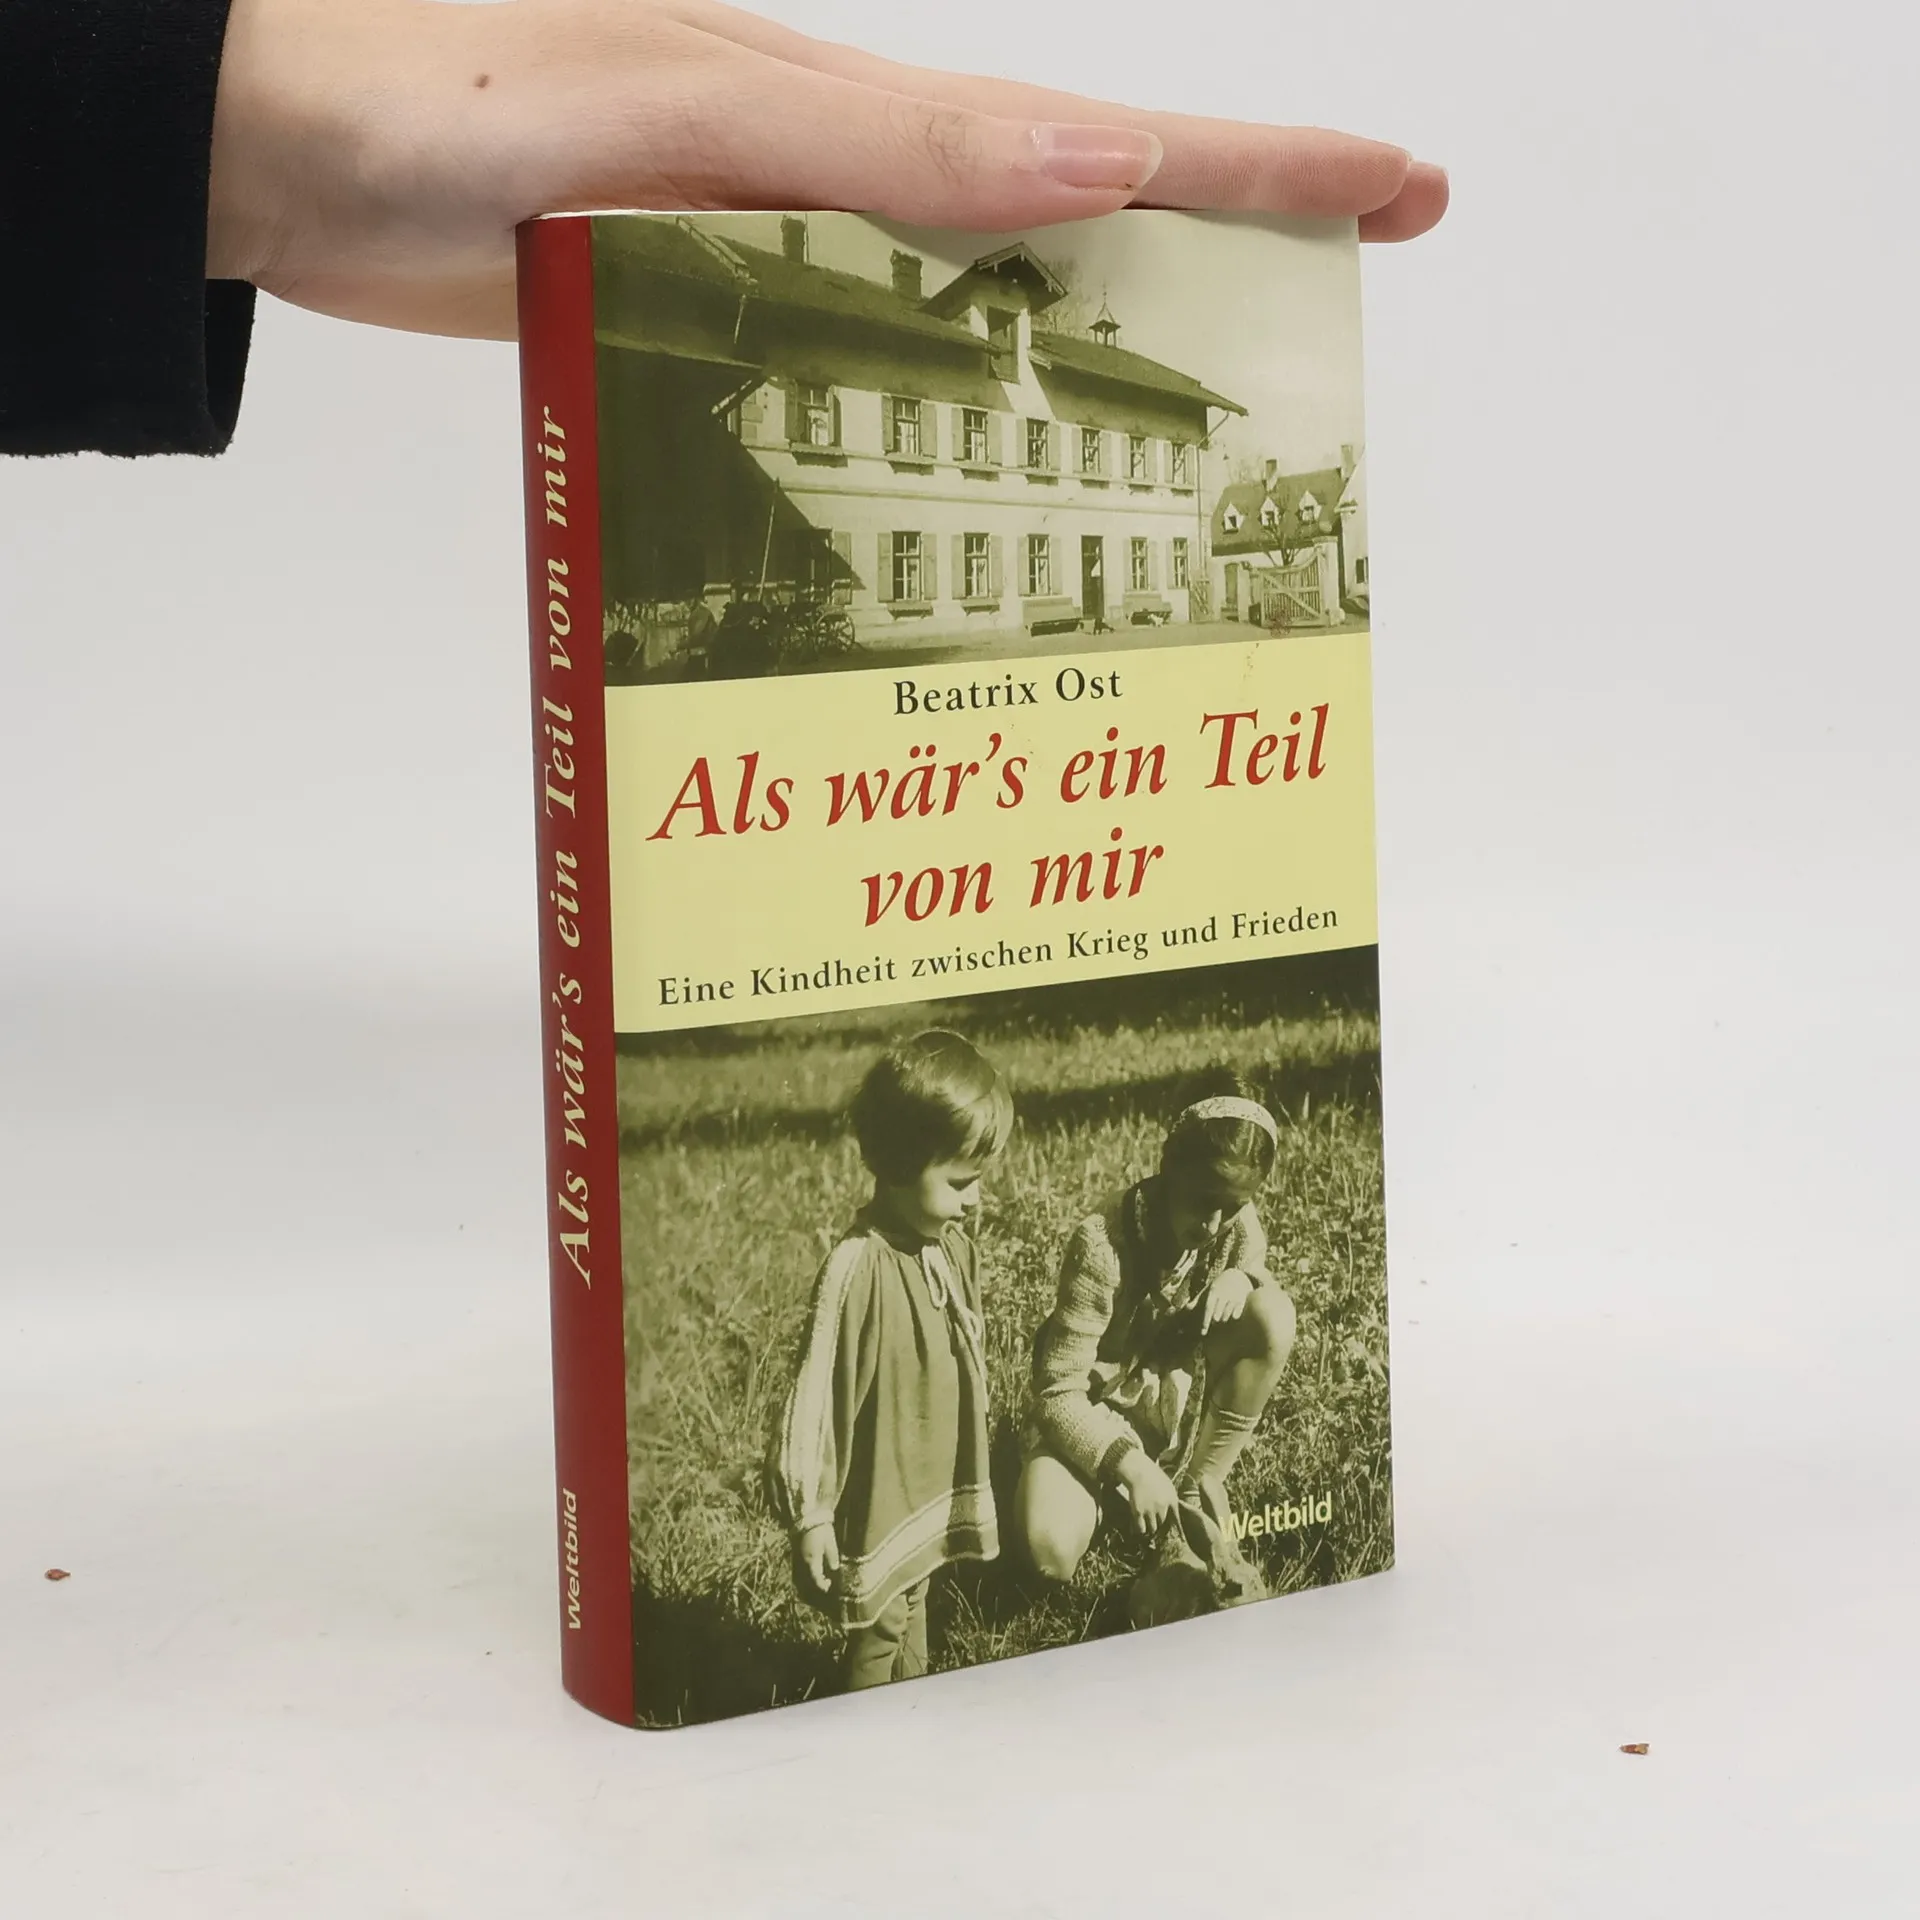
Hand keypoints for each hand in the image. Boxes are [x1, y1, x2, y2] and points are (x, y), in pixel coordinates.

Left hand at [208, 0, 1447, 338]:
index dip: (1260, 164)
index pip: (1102, 141)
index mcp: (846, 118)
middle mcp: (830, 182)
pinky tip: (969, 464)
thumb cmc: (424, 95)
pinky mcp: (700, 313)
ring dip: (1086, 361)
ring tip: (1198, 429)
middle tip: (1345, 297)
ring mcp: (770, 252)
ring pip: (969, 315)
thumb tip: (1084, 164)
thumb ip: (864, 146)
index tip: (1400, 184)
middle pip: (1066, 229)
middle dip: (1216, 257)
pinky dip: (935, 412)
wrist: (267, 148)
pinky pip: (856, 367)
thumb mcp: (661, 105)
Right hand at [797, 1522, 840, 1597]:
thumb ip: (833, 1557)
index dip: (822, 1585)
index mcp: (812, 1560)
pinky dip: (804, 1572)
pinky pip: (798, 1567)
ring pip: (800, 1574)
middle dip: (815, 1584)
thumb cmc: (820, 1529)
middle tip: (825, 1582)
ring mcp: (798, 1556)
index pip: (816, 1579)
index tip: (829, 1585)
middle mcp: (803, 1561)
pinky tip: (811, 1568)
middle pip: (807, 1579)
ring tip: (818, 1577)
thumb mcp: (830, 1542)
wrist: (807, 1516)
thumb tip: (834, 1568)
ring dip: (809, 1579)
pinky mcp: (795, 1551)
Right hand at [1115, 1450, 1179, 1539]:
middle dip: (1161, 1529)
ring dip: (1151, 1529)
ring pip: (1153, 1529)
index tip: (1172, 1534)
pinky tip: (1140, 1528)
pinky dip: (1140, 1530)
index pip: (1176, 1520)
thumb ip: (1172, 1500)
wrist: (1139, 1471)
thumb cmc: (1154, 1476)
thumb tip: (1175, 1513)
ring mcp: (1150, 1510)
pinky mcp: (1138, 1512)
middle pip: (1164, 1526)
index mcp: (1172, 1501)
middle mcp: (1162, 1507)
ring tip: (1148, 1531)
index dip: (1174, 1528)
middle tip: (1158, 1532)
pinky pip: (1141, 1528)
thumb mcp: (1169, 1486)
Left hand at [1201, 1268, 1255, 1332]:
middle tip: (1215, 1320)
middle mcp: (1223, 1294)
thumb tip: (1186, 1308)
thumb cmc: (1219, 1285)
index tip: (1203, 1332)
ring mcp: (1233, 1297)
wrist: (1237, 1274)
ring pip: (1227, 1316)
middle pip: (1217, 1314)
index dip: (1205, 1321)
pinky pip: (1236, 1315)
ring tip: (1223, 1316)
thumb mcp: (1208, 1290)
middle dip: (1215, 1319)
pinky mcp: (1242, 1300)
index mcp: (1213, 1291)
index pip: (1208, 1308)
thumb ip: (1197, 1300)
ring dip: (1224, 1319)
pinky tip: (1233, 1315)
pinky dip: (1234, 1316)